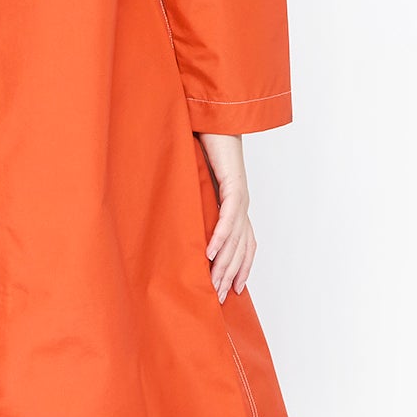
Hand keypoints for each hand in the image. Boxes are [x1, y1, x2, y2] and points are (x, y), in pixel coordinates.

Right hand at [197, 133, 256, 303]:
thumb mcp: (195, 183)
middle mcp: (242, 205)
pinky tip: (209, 254)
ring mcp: (241, 196)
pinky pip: (228, 218)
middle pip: (241, 249)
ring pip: (236, 239)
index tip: (230, 292)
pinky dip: (220, 237)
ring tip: (212, 285)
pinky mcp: (235, 185)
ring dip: (224, 264)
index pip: (244, 245)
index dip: (240, 269)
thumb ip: (189, 202)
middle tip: (217, 299)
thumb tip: (173, 219)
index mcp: (236, 206)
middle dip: (229, 275)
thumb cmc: (202, 147)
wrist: (215, 118)